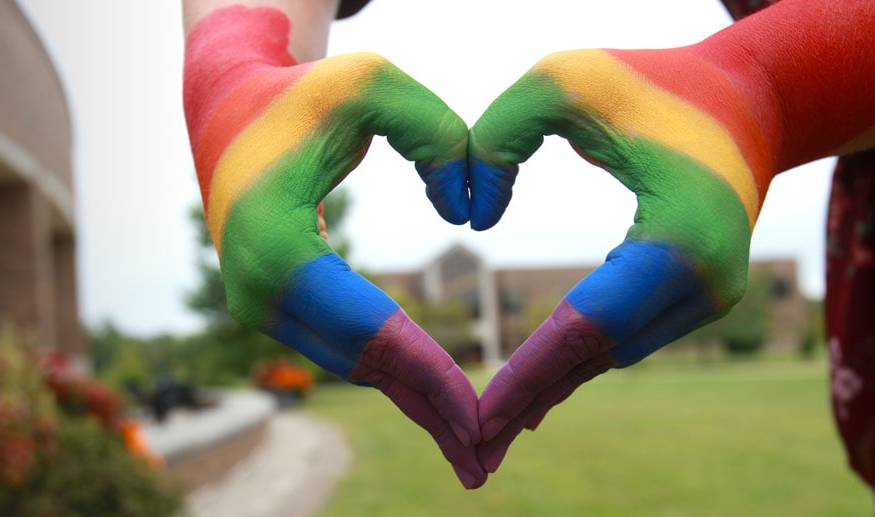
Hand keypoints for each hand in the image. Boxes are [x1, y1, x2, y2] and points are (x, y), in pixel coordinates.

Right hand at [184, 6, 483, 487]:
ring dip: (411, 405)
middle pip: (358, 364)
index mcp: (272, 246)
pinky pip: (342, 348)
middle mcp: (256, 291)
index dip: (427, 371)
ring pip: (350, 365)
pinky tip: (433, 403)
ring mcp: (259, 305)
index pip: (365, 327)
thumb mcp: (369, 85)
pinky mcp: (274, 306)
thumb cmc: (299, 95)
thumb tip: (467, 214)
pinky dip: (392, 377)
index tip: (482, 412)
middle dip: (425, 411)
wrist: (226, 108)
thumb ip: (436, 133)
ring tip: (470, 448)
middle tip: (487, 461)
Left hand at [470, 47, 776, 472]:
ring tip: (487, 431)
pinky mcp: (695, 297)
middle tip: (469, 447)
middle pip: (599, 356)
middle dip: (531, 401)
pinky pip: (621, 339)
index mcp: (683, 239)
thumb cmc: (653, 82)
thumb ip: (501, 135)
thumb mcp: (567, 80)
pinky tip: (530, 397)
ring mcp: (707, 297)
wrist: (746, 100)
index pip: (589, 324)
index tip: (477, 414)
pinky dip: (572, 365)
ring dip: (549, 390)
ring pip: (610, 355)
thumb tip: (475, 216)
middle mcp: (704, 284)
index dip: (529, 372)